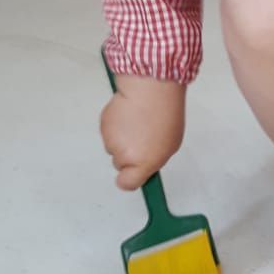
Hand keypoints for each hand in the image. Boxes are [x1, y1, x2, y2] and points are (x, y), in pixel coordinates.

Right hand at [101, 76, 185, 190]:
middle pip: (120, 163)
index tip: (132, 174)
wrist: (150, 90)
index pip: (126, 183)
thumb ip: (153, 159)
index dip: (129, 179)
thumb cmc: (165, 115)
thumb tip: (145, 165)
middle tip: (142, 137)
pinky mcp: (103, 125)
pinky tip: (128, 114)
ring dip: (122, 138)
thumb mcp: (169, 145)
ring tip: (137, 121)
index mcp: (142, 164)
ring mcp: (111, 140)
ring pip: (114, 146)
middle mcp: (123, 155)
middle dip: (128, 154)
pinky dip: (116, 125)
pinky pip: (109, 131)